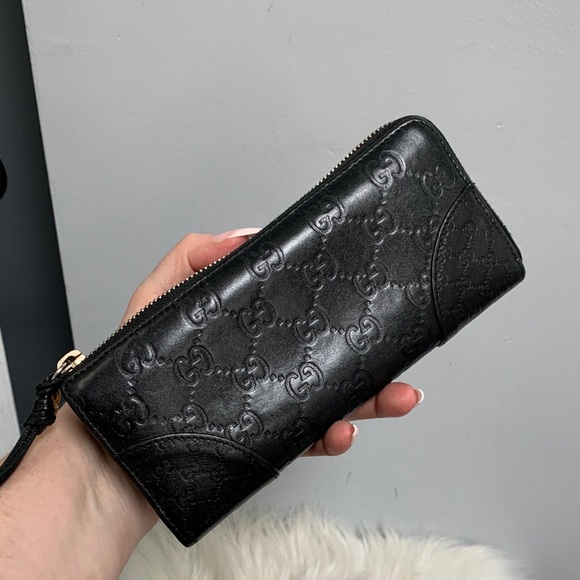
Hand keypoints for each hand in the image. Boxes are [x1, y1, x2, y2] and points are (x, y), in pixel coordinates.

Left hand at [122, 230, 423, 457]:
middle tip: (400, 351)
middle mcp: (260, 366)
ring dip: (369, 398)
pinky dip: (331, 437)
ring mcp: (265, 405)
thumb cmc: (128, 379)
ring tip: (397, 395)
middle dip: (368, 354)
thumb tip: (244, 236)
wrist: (113, 460)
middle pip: (323, 355)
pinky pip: (306, 440)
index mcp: (243, 333)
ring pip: (328, 399)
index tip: (361, 294)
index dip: (328, 305)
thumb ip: (189, 260)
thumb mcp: (153, 303)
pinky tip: (342, 430)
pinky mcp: (263, 445)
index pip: (295, 312)